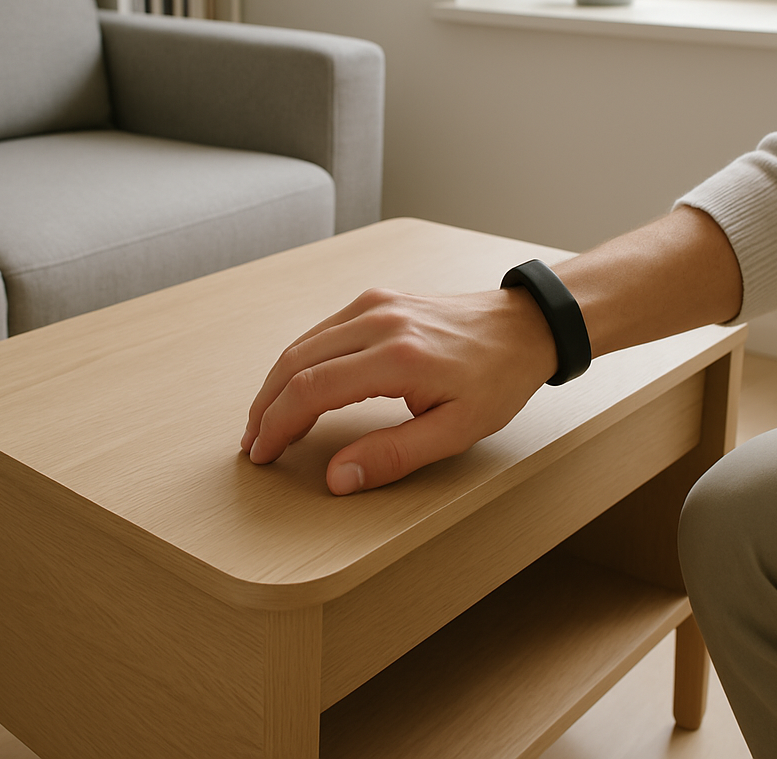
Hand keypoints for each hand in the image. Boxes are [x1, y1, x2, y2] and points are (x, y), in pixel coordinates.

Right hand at [241, 286, 557, 494]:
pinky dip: (299, 362)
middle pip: (296, 362)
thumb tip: (337, 478)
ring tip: (267, 422)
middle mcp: (379, 322)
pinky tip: (296, 388)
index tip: (263, 454)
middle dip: (266, 406)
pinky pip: (322, 331)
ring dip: (277, 383)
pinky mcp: (375, 299)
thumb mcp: (456, 431)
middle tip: (254, 443)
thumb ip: (393, 455)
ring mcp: (375, 304)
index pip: (312, 389)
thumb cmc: (496, 379)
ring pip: (303, 344)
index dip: (278, 424)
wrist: (521, 327)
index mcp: (399, 357)